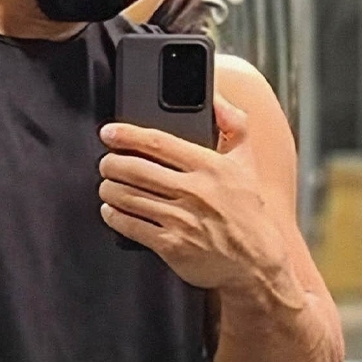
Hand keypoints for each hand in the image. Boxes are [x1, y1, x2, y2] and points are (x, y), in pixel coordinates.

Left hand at [97, 94, 285, 289]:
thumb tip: (216, 98)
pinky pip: (130, 225)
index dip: (127, 135)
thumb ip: (234, 124)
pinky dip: (113, 215)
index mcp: (210, 166)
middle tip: (106, 162)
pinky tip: (111, 210)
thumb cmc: (248, 213)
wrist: (255, 263)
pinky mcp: (171, 245)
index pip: (158, 142)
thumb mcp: (247, 163)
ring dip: (109, 188)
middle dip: (111, 163)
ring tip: (107, 184)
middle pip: (135, 169)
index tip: (109, 132)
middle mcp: (194, 191)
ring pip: (128, 196)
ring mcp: (180, 219)